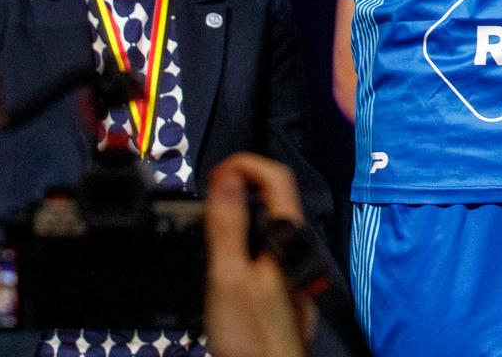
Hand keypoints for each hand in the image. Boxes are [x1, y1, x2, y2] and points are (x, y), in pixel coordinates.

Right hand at [203, 153, 314, 356]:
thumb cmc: (251, 337)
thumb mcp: (228, 276)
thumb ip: (228, 225)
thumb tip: (227, 177)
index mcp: (288, 236)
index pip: (276, 176)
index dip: (245, 164)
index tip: (215, 174)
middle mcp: (296, 247)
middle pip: (272, 197)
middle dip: (238, 186)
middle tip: (206, 196)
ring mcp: (292, 267)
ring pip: (267, 223)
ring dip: (238, 213)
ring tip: (208, 223)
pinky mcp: (284, 285)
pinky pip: (264, 248)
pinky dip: (243, 239)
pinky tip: (223, 258)